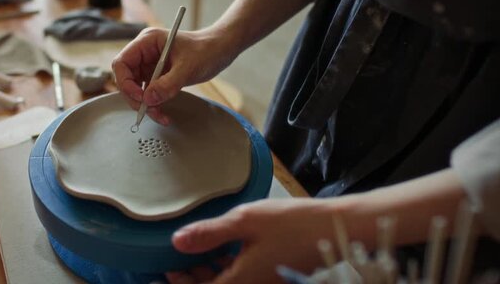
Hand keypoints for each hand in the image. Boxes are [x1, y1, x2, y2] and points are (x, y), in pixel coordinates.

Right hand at [112, 27, 237, 124]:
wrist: (220, 50)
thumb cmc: (206, 49)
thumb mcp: (188, 67)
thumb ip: (168, 84)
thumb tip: (149, 100)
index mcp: (147, 42)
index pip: (122, 63)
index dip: (125, 82)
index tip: (140, 97)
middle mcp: (144, 53)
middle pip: (126, 79)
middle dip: (136, 98)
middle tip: (149, 111)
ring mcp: (150, 65)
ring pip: (136, 89)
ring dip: (145, 105)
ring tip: (161, 116)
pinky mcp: (158, 76)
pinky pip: (149, 94)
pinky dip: (154, 105)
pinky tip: (163, 114)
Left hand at [165, 199, 336, 283]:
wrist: (334, 228)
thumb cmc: (292, 223)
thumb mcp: (245, 221)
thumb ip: (209, 234)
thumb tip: (177, 241)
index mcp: (240, 282)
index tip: (164, 273)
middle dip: (192, 278)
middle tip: (176, 261)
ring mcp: (262, 283)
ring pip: (226, 283)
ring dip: (208, 272)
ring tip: (196, 251)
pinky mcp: (270, 276)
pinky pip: (241, 277)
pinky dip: (226, 267)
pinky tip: (224, 247)